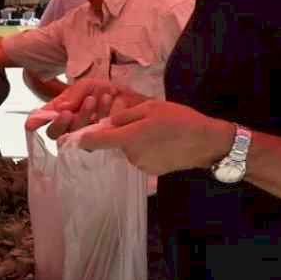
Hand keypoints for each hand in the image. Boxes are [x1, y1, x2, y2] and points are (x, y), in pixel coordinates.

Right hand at [26, 79, 143, 137]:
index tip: (30, 125)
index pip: (41, 120)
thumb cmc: (102, 90)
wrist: (129, 94)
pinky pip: (93, 135)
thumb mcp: (84, 87)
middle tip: (68, 111)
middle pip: (54, 134)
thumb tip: (58, 109)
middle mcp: (68, 126)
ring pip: (73, 134)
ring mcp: (83, 136)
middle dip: (59, 123)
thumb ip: (70, 97)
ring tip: (91, 99)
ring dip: (82, 116)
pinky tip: (106, 100)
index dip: (34, 122)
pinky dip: (99, 115)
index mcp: (59, 111)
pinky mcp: (99, 141)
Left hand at [78, 100, 235, 175]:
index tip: (74, 136)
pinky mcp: (152, 172)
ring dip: (135, 142)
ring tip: (157, 132)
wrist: (206, 142)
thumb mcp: (150, 108)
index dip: (83, 138)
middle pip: (115, 144)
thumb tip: (107, 122)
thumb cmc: (179, 119)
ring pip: (129, 151)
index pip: (95, 142)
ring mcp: (141, 165)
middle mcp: (131, 155)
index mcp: (128, 138)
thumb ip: (124, 116)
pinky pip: (141, 158)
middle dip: (121, 134)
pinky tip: (163, 143)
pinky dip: (146, 151)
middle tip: (142, 122)